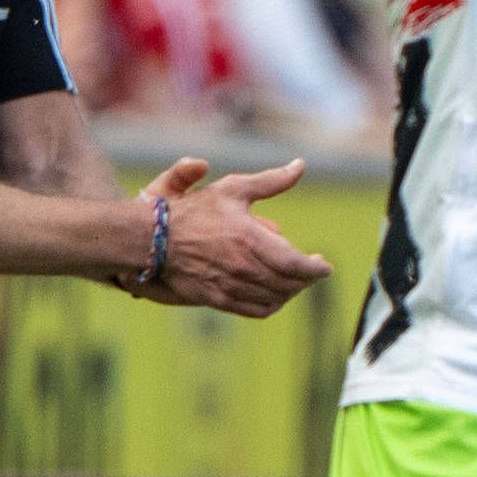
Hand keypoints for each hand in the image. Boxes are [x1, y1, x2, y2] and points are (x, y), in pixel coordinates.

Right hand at [142, 158, 329, 317]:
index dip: (316, 269)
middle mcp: (243, 267)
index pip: (296, 264)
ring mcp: (231, 286)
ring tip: (295, 279)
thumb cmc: (194, 210)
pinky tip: (275, 294)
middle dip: (306, 278)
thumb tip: (300, 165)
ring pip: (276, 298)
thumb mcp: (233, 188)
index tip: (324, 265)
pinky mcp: (219, 300)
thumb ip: (271, 181)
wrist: (152, 240)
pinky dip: (273, 304)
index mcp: (250, 240)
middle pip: (290, 283)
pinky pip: (257, 310)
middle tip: (312, 269)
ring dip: (291, 291)